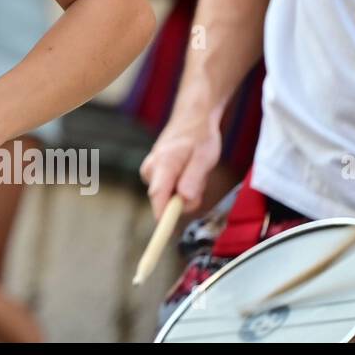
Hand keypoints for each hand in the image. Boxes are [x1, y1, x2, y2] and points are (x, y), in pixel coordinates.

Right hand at [139, 102, 222, 217]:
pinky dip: (181, 185)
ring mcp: (150, 170)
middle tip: (200, 178)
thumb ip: (193, 180)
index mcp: (163, 165)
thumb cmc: (199, 138)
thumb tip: (184, 201)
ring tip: (195, 170)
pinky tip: (188, 170)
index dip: (162, 218)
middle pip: (164, 200)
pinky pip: (168, 190)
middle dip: (184, 198)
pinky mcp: (153, 172)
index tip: (163, 235)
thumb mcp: (204, 159)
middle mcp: (151, 169)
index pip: (158, 197)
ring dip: (185, 191)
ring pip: (168, 196)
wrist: (192, 119)